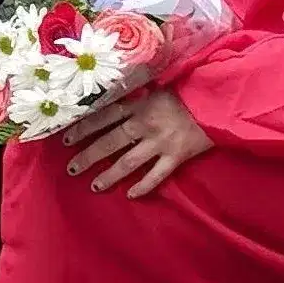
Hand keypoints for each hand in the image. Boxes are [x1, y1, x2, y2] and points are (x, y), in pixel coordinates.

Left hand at [64, 89, 213, 197]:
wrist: (217, 102)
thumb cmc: (186, 91)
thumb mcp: (156, 87)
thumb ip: (136, 96)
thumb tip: (112, 98)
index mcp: (138, 105)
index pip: (103, 116)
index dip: (84, 128)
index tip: (66, 138)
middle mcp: (144, 124)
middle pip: (110, 142)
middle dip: (88, 156)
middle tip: (72, 168)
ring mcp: (160, 142)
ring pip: (129, 163)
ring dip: (110, 175)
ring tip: (94, 186)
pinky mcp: (176, 157)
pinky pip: (157, 175)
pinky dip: (143, 186)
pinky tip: (130, 195)